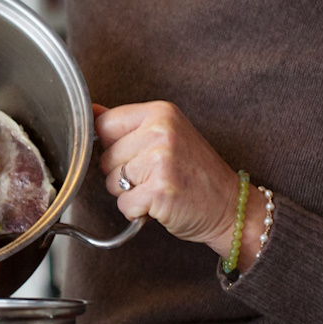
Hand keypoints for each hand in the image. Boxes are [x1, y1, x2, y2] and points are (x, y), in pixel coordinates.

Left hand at [96, 101, 248, 261]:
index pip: (104, 123)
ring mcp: (160, 160)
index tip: (130, 155)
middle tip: (154, 176)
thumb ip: (128, 125)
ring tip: (158, 188)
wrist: (232, 206)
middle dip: (122, 173)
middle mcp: (160, 131)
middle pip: (104, 157)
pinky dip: (137, 212)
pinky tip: (160, 205)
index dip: (110, 146)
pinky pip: (124, 204)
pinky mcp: (159, 191)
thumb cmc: (196, 173)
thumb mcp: (167, 134)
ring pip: (111, 182)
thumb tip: (90, 111)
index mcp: (160, 112)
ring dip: (129, 193)